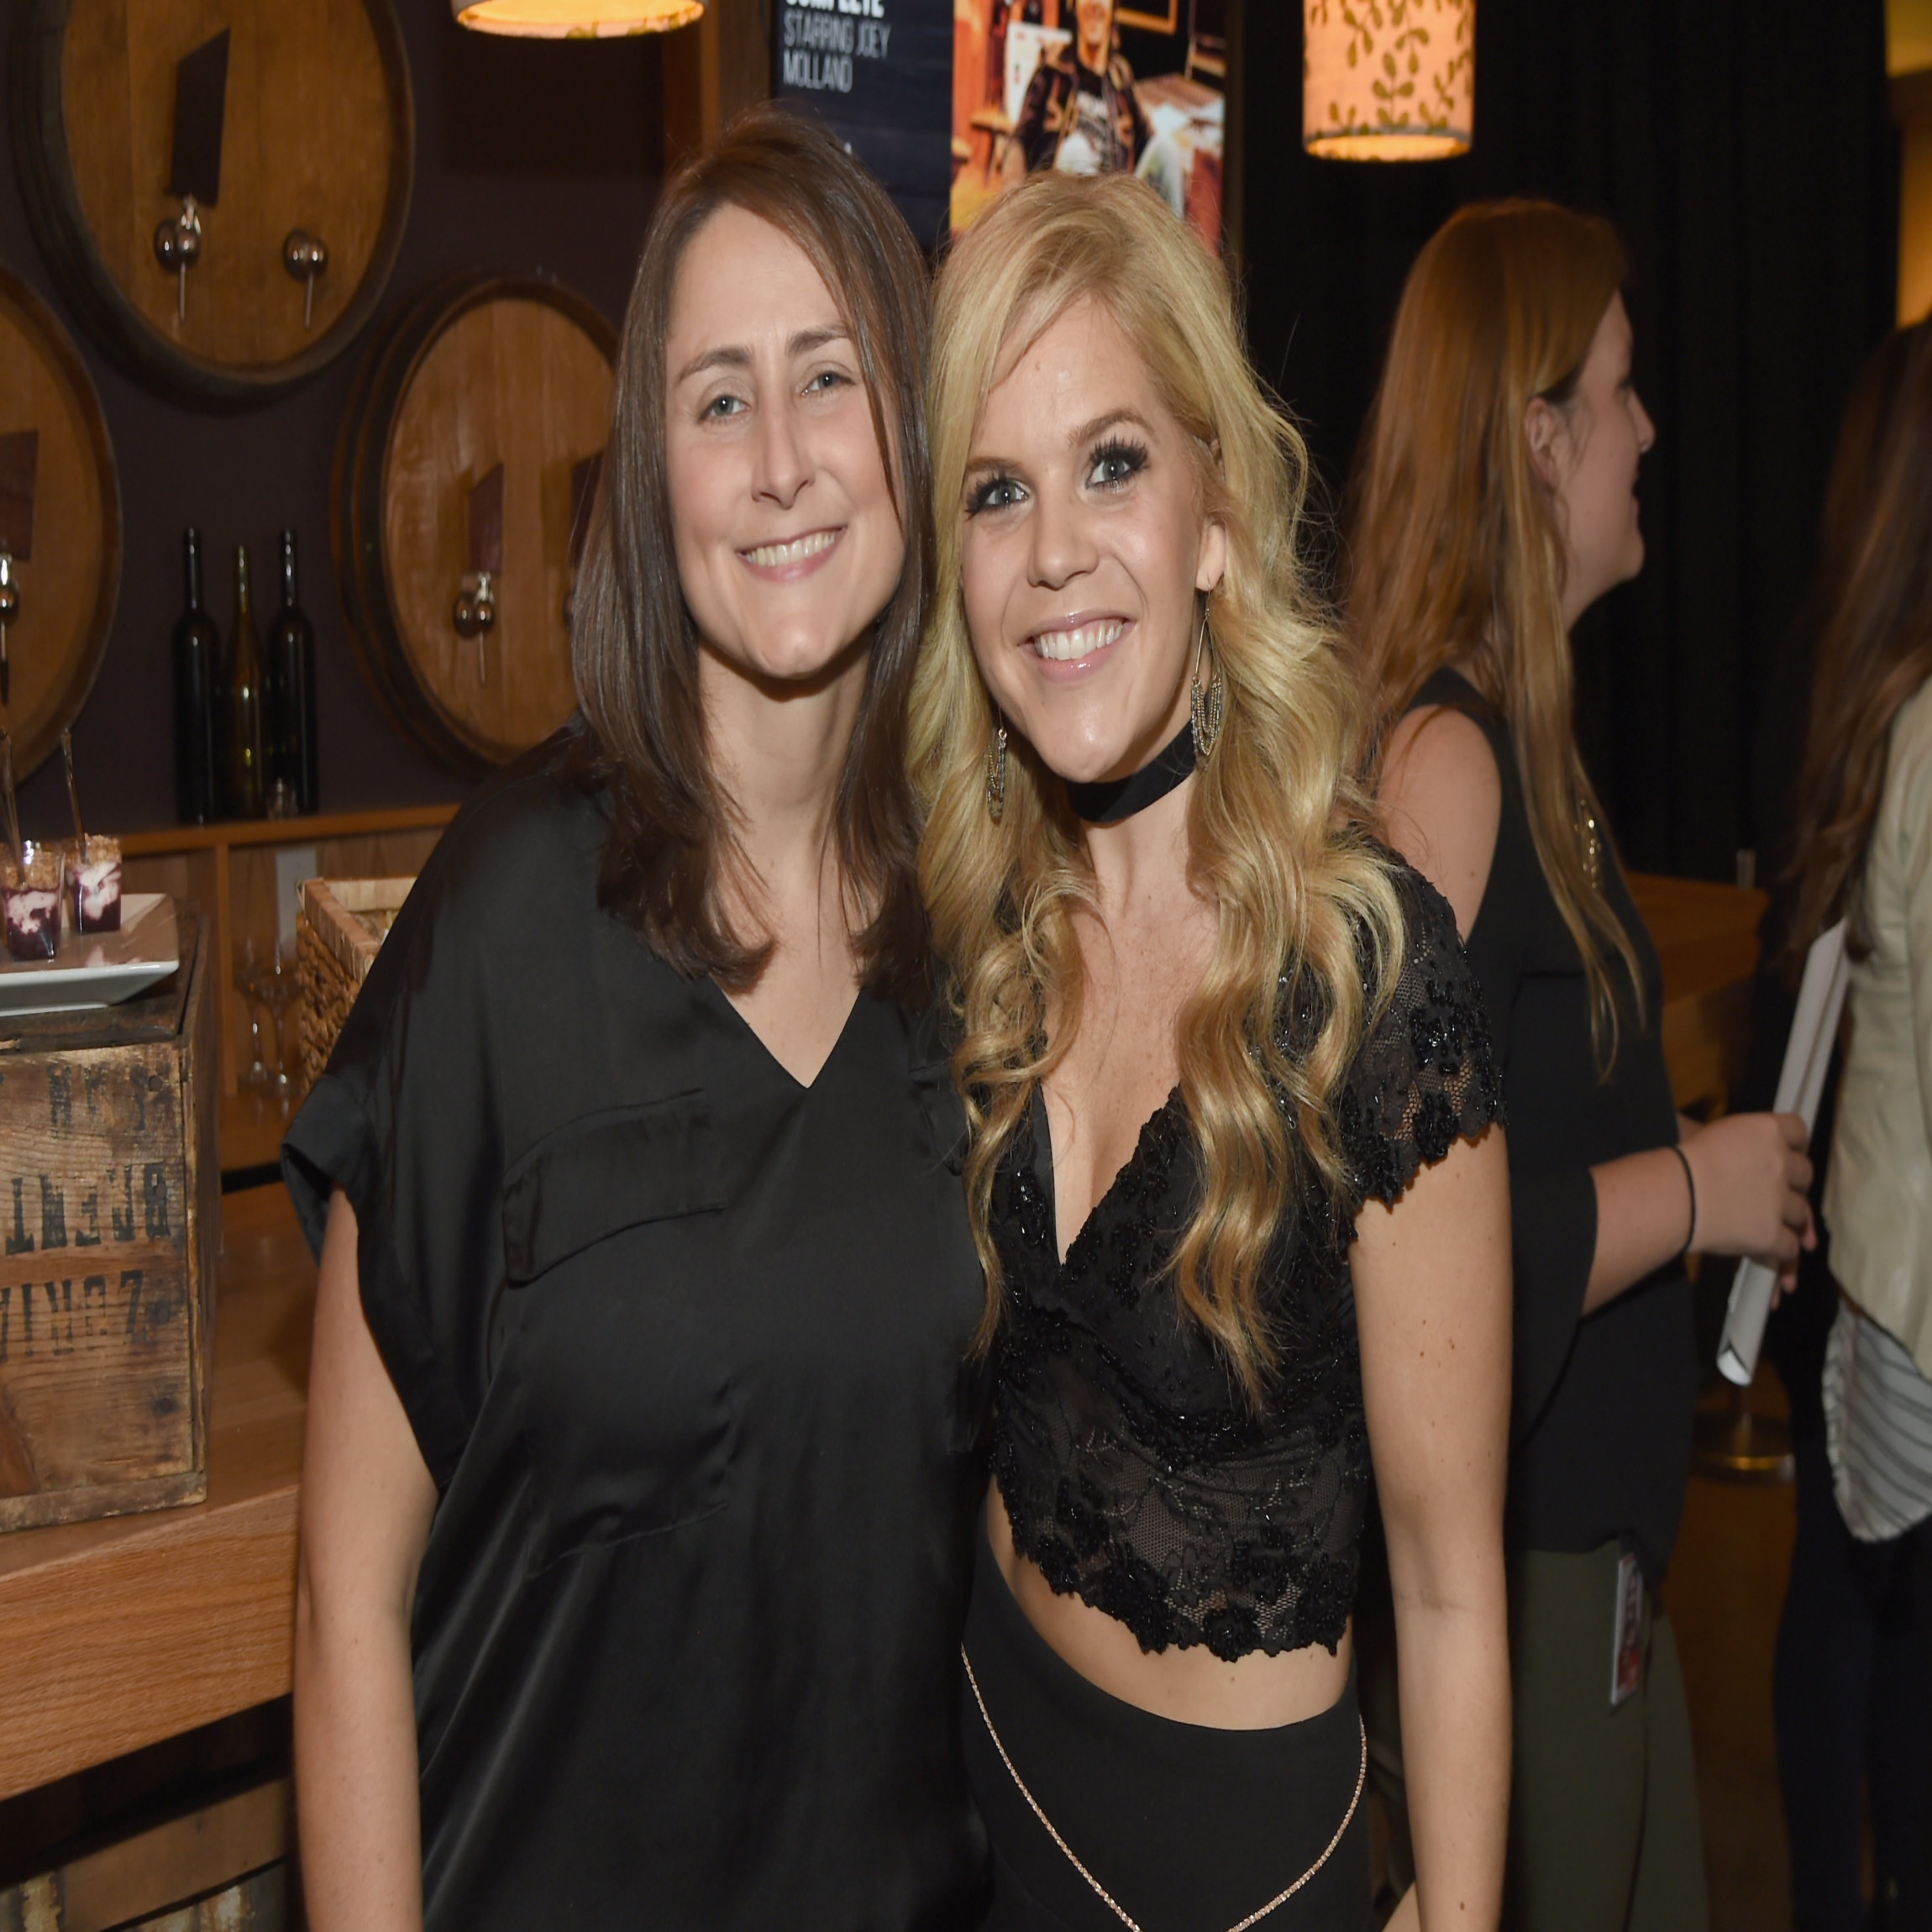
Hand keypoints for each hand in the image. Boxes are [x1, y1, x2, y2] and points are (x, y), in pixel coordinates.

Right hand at [1680, 1111, 1813, 1268]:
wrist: (1672, 1194)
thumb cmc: (1681, 1161)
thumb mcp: (1715, 1135)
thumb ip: (1742, 1142)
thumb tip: (1748, 1157)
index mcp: (1767, 1130)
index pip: (1797, 1129)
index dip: (1793, 1145)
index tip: (1784, 1154)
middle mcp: (1782, 1163)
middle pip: (1804, 1174)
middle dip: (1792, 1185)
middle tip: (1772, 1193)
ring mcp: (1780, 1201)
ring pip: (1800, 1215)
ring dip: (1786, 1221)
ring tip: (1763, 1225)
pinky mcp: (1770, 1234)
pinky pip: (1789, 1248)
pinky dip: (1780, 1253)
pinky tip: (1767, 1253)